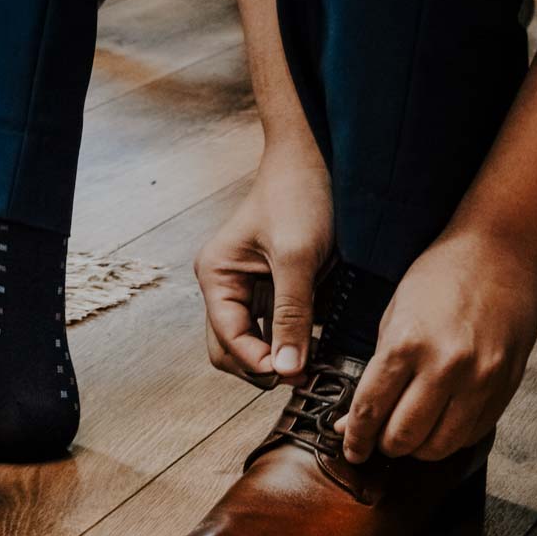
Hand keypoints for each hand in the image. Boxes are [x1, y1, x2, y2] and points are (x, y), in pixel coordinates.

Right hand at [195, 144, 333, 386]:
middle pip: (232, 350)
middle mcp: (226, 285)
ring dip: (279, 358)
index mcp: (217, 276)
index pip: (227, 339)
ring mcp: (249, 288)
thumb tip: (287, 369)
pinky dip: (293, 342)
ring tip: (313, 365)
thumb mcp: (297, 258)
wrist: (319, 159)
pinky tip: (318, 346)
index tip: (293, 375)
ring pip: (254, 343)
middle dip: (262, 367)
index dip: (257, 363)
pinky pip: (277, 328)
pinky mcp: (276, 287)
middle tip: (303, 375)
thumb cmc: (299, 195)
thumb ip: (291, 315)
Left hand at [338, 230, 536, 462]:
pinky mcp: (505, 386)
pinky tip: (442, 422)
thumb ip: (377, 370)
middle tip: (380, 439)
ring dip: (419, 448)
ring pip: (440, 446)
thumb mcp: (394, 314)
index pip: (371, 411)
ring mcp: (481, 380)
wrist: (502, 253)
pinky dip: (452, 437)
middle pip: (405, 437)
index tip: (352, 448)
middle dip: (385, 445)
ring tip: (411, 435)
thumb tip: (355, 420)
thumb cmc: (443, 276)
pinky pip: (472, 434)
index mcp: (408, 344)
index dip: (356, 439)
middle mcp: (446, 367)